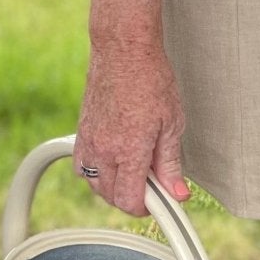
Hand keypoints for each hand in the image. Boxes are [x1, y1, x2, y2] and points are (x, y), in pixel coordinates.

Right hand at [73, 34, 189, 216]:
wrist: (124, 51)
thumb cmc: (150, 79)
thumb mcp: (172, 123)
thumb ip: (171, 163)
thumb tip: (178, 192)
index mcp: (129, 150)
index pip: (130, 200)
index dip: (147, 208)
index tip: (160, 201)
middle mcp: (104, 149)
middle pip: (111, 197)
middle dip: (132, 198)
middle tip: (152, 183)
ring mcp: (89, 141)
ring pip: (94, 185)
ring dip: (113, 187)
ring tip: (134, 171)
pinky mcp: (81, 131)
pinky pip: (81, 166)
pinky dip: (95, 172)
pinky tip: (112, 161)